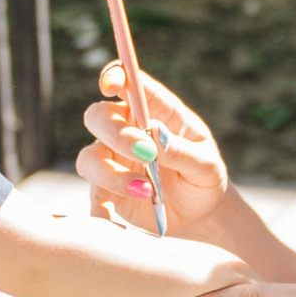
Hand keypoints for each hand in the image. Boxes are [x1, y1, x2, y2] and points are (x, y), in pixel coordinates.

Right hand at [75, 62, 227, 233]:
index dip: (114, 76)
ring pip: (89, 158)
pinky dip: (99, 209)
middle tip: (146, 153)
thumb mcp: (206, 165)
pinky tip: (113, 220)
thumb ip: (181, 149)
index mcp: (153, 110)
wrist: (202, 217)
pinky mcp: (106, 191)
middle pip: (98, 116)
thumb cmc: (205, 179)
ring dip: (112, 174)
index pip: (126, 81)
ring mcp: (112, 161)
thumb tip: (153, 133)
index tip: (111, 86)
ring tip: (147, 190)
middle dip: (116, 133)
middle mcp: (126, 130)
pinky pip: (92, 196)